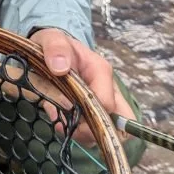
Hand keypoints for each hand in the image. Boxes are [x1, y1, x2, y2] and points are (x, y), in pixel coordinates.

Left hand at [29, 27, 135, 145]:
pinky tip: (60, 121)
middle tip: (71, 127)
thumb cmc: (54, 46)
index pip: (106, 104)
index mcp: (101, 71)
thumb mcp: (51, 40)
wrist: (50, 51)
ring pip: (108, 131)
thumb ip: (55, 49)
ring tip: (60, 120)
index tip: (64, 112)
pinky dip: (78, 134)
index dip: (87, 115)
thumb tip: (60, 67)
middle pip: (122, 121)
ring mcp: (104, 102)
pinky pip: (94, 133)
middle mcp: (109, 88)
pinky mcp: (95, 112)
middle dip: (96, 132)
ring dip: (83, 134)